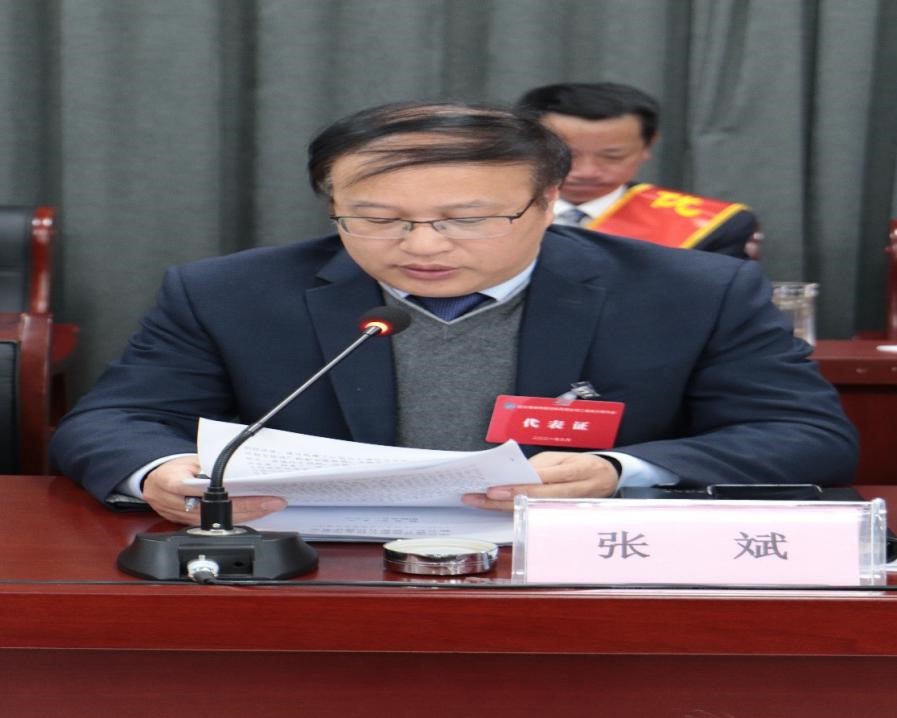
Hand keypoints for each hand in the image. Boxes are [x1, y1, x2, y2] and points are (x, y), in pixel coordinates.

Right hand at [142, 455, 286, 524]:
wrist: (154, 481)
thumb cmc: (174, 467)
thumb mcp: (189, 459)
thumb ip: (209, 466)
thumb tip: (238, 469)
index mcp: (168, 481)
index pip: (196, 487)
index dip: (221, 491)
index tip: (247, 488)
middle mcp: (171, 503)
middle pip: (212, 511)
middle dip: (245, 507)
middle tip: (272, 501)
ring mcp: (178, 517)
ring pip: (215, 522)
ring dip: (245, 516)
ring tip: (270, 506)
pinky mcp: (186, 526)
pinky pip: (214, 526)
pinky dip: (236, 519)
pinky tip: (255, 513)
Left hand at [461, 451, 619, 511]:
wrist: (609, 478)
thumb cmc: (582, 464)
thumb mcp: (564, 457)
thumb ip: (541, 467)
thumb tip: (514, 477)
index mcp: (576, 471)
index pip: (542, 481)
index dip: (516, 487)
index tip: (492, 488)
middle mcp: (573, 493)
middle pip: (534, 500)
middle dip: (503, 501)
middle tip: (477, 498)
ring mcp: (568, 507)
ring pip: (532, 510)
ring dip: (503, 508)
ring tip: (480, 502)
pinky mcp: (562, 515)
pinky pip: (536, 514)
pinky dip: (514, 510)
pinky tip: (496, 507)